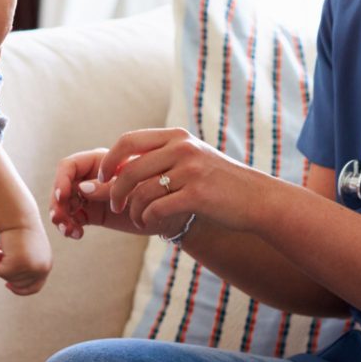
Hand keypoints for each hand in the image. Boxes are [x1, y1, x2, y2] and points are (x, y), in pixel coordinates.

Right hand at [0, 225, 51, 294]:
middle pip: (18, 284)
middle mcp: (41, 268)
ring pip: (7, 277)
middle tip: (2, 256)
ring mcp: (30, 267)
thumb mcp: (29, 250)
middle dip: (7, 272)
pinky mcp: (17, 264)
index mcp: (46, 265)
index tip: (8, 284)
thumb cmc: (21, 230)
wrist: (18, 216)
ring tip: (2, 247)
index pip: (35, 287)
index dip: (21, 290)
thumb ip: (27, 266)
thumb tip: (13, 282)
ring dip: (0, 263)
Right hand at [49, 148, 163, 239]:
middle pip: (62, 186)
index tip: (62, 196)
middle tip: (60, 219)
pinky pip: (72, 218)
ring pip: (64, 204)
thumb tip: (80, 188)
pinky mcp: (91, 213)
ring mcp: (89, 196)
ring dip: (61, 217)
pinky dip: (69, 226)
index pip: (70, 166)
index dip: (62, 180)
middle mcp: (90, 177)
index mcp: (100, 162)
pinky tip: (76, 234)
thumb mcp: (134, 189)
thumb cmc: (157, 192)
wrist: (169, 213)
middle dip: (57, 203)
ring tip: (69, 231)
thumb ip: (108, 187)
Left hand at [100, 127, 262, 233]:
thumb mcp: (191, 159)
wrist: (257, 198)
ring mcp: (190, 171)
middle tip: (114, 204)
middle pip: (130, 168)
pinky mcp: (197, 195)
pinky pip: (157, 208)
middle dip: (114, 190)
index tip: (103, 177)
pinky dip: (147, 219)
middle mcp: (182, 149)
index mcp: (177, 137)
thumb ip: (160, 159)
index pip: (129, 140)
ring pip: (141, 192)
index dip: (110, 160)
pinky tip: (149, 224)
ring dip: (132, 209)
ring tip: (136, 218)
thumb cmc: (219, 182)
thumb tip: (116, 170)